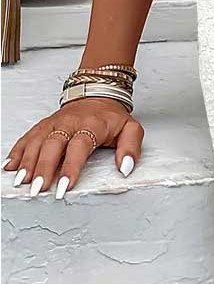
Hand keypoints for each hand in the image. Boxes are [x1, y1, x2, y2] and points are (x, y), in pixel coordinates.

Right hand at [2, 97, 144, 198]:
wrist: (98, 94)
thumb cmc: (111, 117)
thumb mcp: (131, 128)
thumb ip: (131, 148)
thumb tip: (126, 168)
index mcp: (92, 125)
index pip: (79, 146)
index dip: (71, 167)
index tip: (65, 186)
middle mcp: (70, 122)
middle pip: (53, 144)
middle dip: (43, 168)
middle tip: (37, 189)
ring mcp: (54, 123)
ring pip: (37, 141)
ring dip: (27, 162)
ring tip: (20, 181)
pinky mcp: (43, 125)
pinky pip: (28, 137)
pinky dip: (17, 151)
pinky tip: (10, 166)